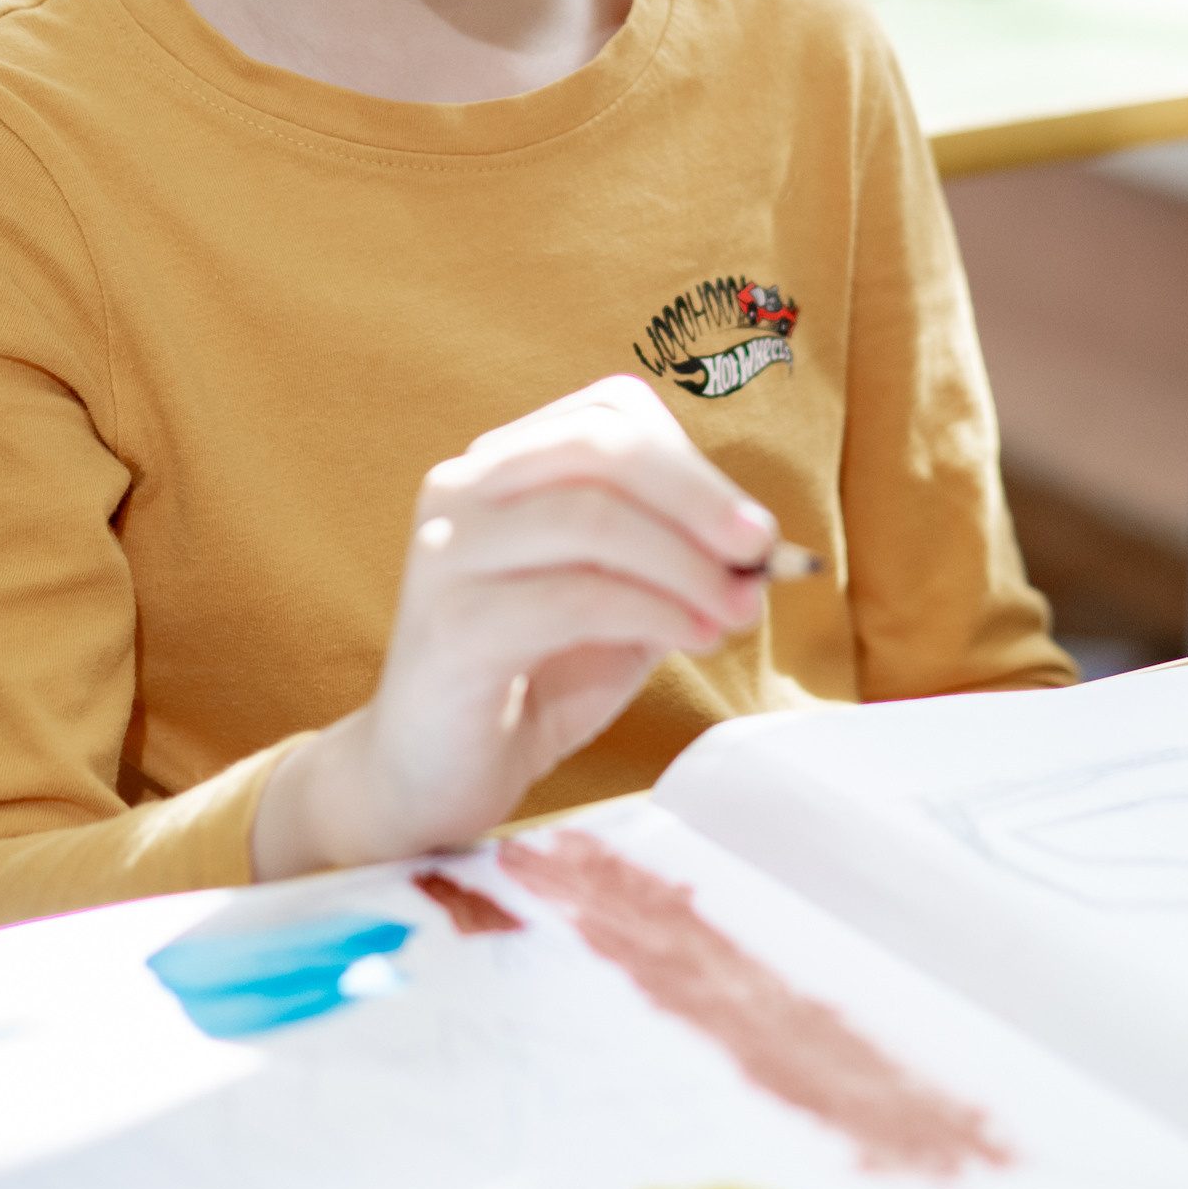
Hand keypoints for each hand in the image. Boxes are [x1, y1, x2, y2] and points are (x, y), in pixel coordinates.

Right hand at [249, 374, 775, 878]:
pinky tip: (691, 637)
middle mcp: (462, 489)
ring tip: (732, 611)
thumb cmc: (532, 679)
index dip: (691, 462)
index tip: (751, 530)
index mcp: (501, 465)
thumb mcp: (620, 605)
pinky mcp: (451, 627)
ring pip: (590, 516)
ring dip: (685, 562)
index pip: (607, 411)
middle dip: (697, 496)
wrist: (427, 777)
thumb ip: (675, 565)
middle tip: (760, 551)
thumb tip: (758, 550)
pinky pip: (574, 597)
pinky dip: (652, 610)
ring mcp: (447, 553)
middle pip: (598, 445)